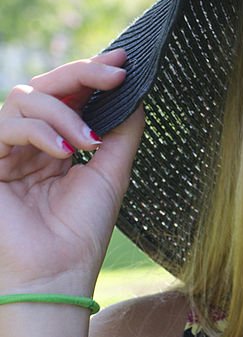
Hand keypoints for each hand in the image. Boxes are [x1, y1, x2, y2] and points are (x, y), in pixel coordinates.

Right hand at [0, 49, 144, 292]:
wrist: (56, 274)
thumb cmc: (81, 232)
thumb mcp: (111, 172)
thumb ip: (122, 131)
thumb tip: (136, 93)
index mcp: (55, 146)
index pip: (69, 96)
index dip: (92, 74)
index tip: (123, 62)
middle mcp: (27, 145)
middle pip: (45, 86)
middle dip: (81, 74)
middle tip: (114, 75)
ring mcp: (4, 152)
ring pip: (25, 98)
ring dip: (64, 112)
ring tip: (89, 141)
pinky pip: (7, 126)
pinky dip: (39, 131)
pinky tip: (64, 151)